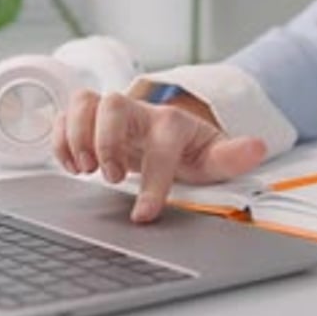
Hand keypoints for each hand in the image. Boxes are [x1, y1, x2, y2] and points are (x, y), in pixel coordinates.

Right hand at [51, 89, 265, 222]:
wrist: (174, 135)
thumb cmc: (193, 150)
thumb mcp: (216, 158)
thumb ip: (233, 156)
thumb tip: (257, 147)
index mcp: (172, 124)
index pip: (160, 146)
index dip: (152, 182)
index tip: (144, 214)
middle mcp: (139, 113)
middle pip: (111, 104)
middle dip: (104, 142)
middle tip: (111, 176)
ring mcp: (113, 115)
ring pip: (83, 101)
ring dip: (76, 137)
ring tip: (86, 169)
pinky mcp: (92, 120)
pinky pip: (65, 115)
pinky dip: (60, 140)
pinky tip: (73, 165)